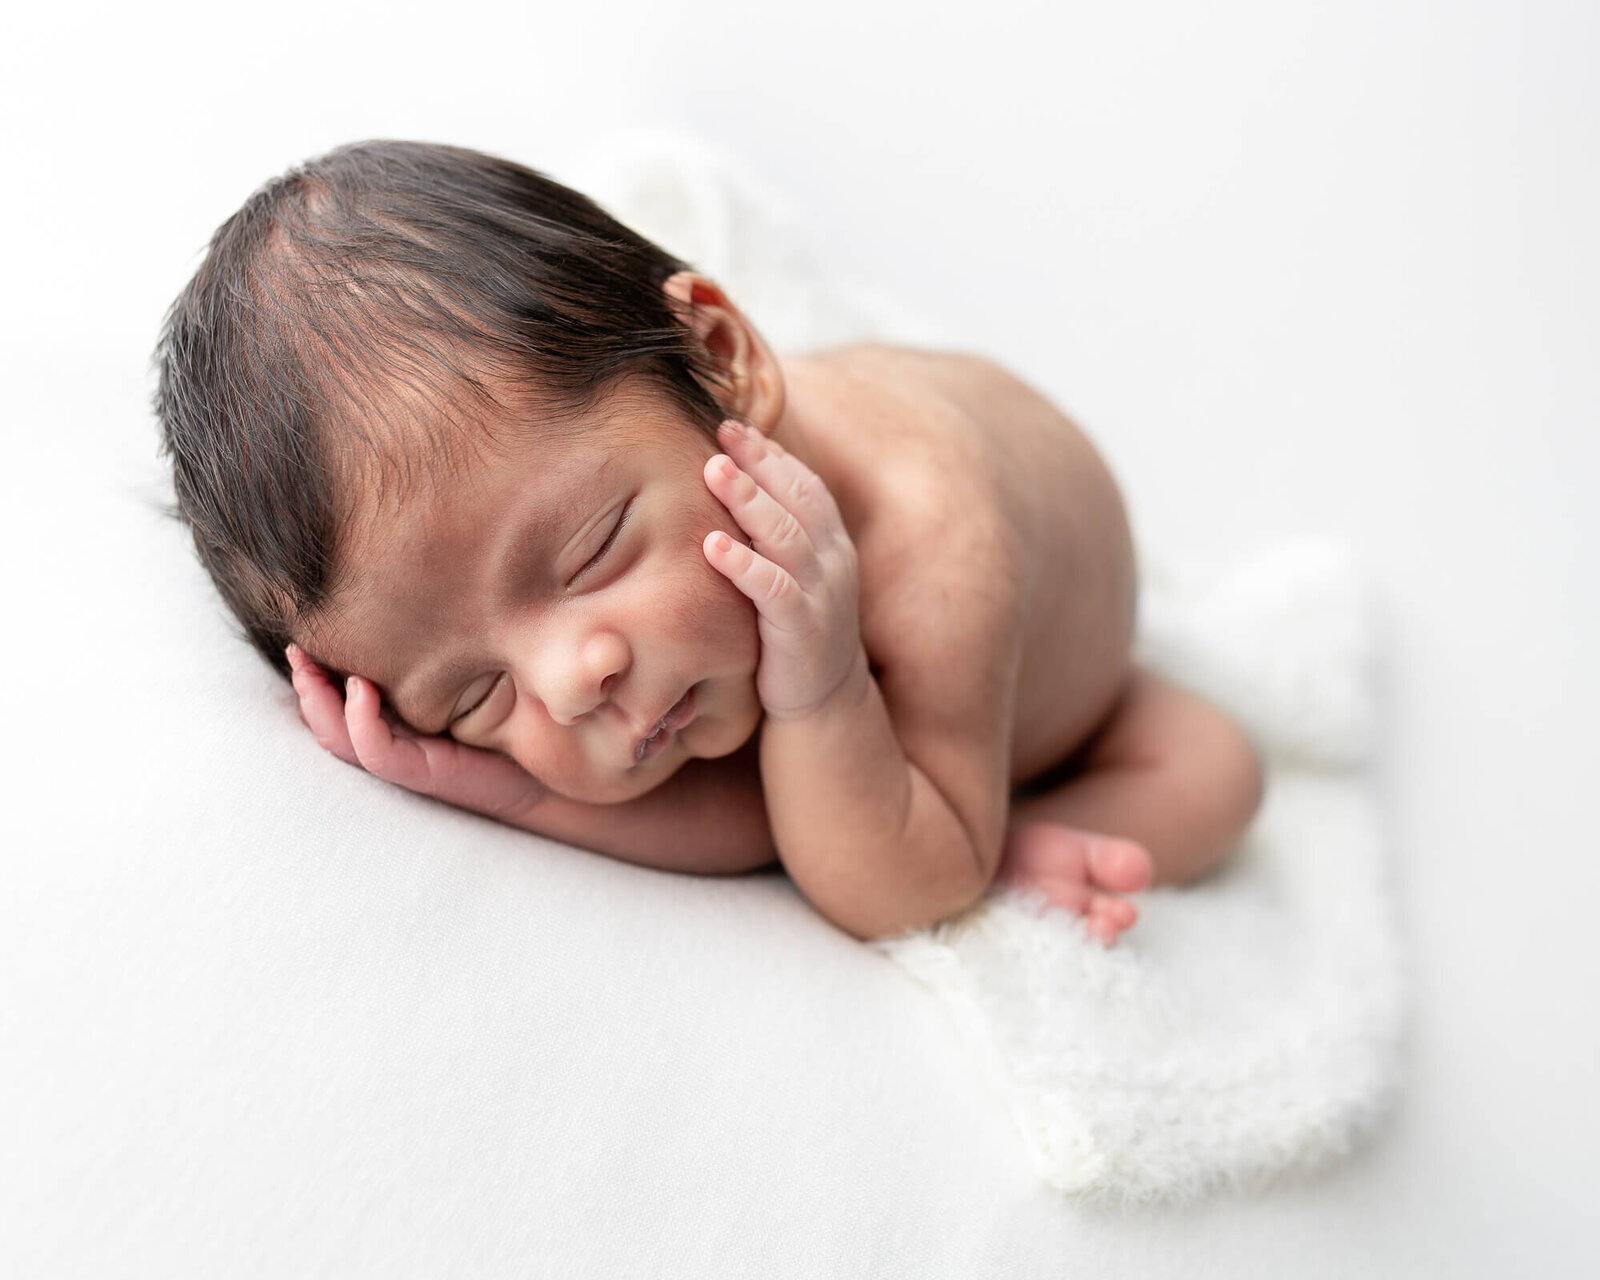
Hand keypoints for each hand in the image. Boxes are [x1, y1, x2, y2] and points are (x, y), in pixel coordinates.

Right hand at [286, 643, 548, 824]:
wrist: (565, 754)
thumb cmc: (522, 701)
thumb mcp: (477, 662)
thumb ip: (446, 637)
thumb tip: (421, 580)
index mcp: (400, 713)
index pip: (341, 693)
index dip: (316, 667)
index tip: (303, 628)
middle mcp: (398, 736)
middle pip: (330, 716)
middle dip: (306, 683)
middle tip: (293, 647)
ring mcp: (411, 758)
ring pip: (343, 736)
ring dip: (320, 702)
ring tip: (308, 664)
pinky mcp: (429, 774)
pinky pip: (379, 753)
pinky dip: (361, 723)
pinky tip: (361, 689)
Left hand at [702, 420, 867, 719]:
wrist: (824, 702)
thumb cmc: (792, 630)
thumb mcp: (790, 574)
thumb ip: (772, 535)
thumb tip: (728, 484)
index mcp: (830, 542)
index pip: (804, 483)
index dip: (770, 453)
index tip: (732, 426)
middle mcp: (832, 561)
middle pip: (797, 498)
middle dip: (759, 461)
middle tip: (721, 432)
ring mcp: (821, 596)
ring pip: (787, 536)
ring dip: (750, 500)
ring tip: (714, 471)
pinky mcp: (802, 632)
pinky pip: (774, 591)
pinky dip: (744, 566)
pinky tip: (713, 546)